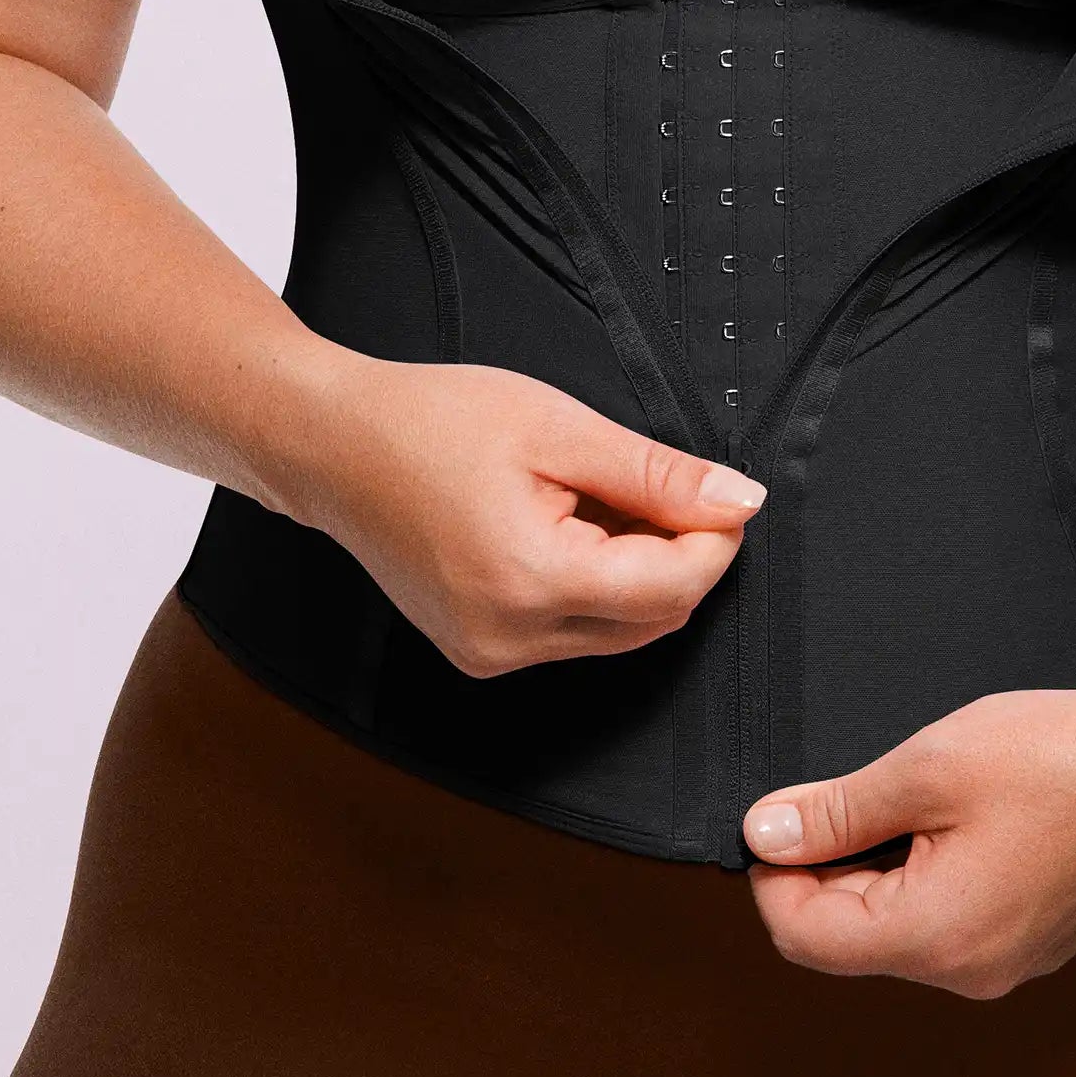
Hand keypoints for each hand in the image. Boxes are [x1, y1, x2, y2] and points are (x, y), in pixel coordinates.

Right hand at [277, 353, 764, 675]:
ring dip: (636, 571)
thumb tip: (741, 502)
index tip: (723, 493)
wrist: (334, 445)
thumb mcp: (559, 428)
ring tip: (597, 495)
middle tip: (663, 484)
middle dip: (679, 556)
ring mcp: (489, 655)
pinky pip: (570, 632)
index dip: (715, 540)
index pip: (672, 589)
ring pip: (616, 632)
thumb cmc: (433, 421)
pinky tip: (564, 524)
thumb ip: (657, 473)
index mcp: (532, 583)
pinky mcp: (478, 651)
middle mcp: (510, 639)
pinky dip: (592, 585)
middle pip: (652, 620)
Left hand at [742, 685, 1075, 997]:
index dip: (774, 872)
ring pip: (898, 927)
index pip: (805, 936)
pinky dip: (926, 872)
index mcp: (937, 938)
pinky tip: (955, 816)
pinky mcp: (1030, 942)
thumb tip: (765, 832)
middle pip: (850, 936)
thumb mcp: (926, 767)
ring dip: (880, 864)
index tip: (779, 813)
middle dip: (829, 863)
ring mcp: (1006, 963)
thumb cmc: (1058, 757)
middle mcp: (970, 973)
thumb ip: (838, 809)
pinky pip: (948, 921)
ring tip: (916, 794)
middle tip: (853, 787)